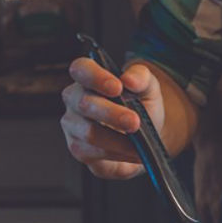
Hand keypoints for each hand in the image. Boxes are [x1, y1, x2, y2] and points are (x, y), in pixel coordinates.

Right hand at [60, 58, 165, 179]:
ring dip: (117, 139)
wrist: (143, 138)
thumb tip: (130, 79)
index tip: (117, 87)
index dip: (96, 77)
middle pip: (85, 104)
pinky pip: (93, 152)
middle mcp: (74, 99)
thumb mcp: (148, 88)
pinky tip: (133, 153)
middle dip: (112, 114)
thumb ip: (142, 77)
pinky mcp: (77, 148)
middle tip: (134, 122)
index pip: (81, 69)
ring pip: (88, 132)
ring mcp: (73, 125)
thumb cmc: (140, 108)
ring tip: (138, 143)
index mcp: (88, 77)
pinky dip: (117, 154)